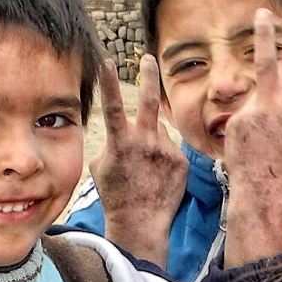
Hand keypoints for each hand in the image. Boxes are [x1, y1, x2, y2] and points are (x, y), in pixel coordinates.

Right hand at [91, 56, 187, 267]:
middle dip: (148, 75)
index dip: (108, 80)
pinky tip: (158, 176)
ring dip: (152, 140)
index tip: (107, 60)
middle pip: (150, 100)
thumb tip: (123, 128)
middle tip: (148, 58)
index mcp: (121, 142)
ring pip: (159, 131)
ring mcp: (166, 150)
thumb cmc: (115, 195)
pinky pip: (171, 148)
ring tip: (146, 168)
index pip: (113, 104)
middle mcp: (145, 142)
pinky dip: (163, 156)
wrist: (140, 223)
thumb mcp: (100, 167)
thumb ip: (111, 142)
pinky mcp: (181, 160)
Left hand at [222, 8, 281, 267]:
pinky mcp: (234, 124)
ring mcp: (248, 115)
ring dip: (265, 118)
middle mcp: (268, 109)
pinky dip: (254, 130)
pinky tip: (257, 150)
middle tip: (262, 13)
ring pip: (259, 102)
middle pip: (264, 65)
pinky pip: (248, 118)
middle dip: (265, 37)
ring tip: (269, 146)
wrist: (262, 193)